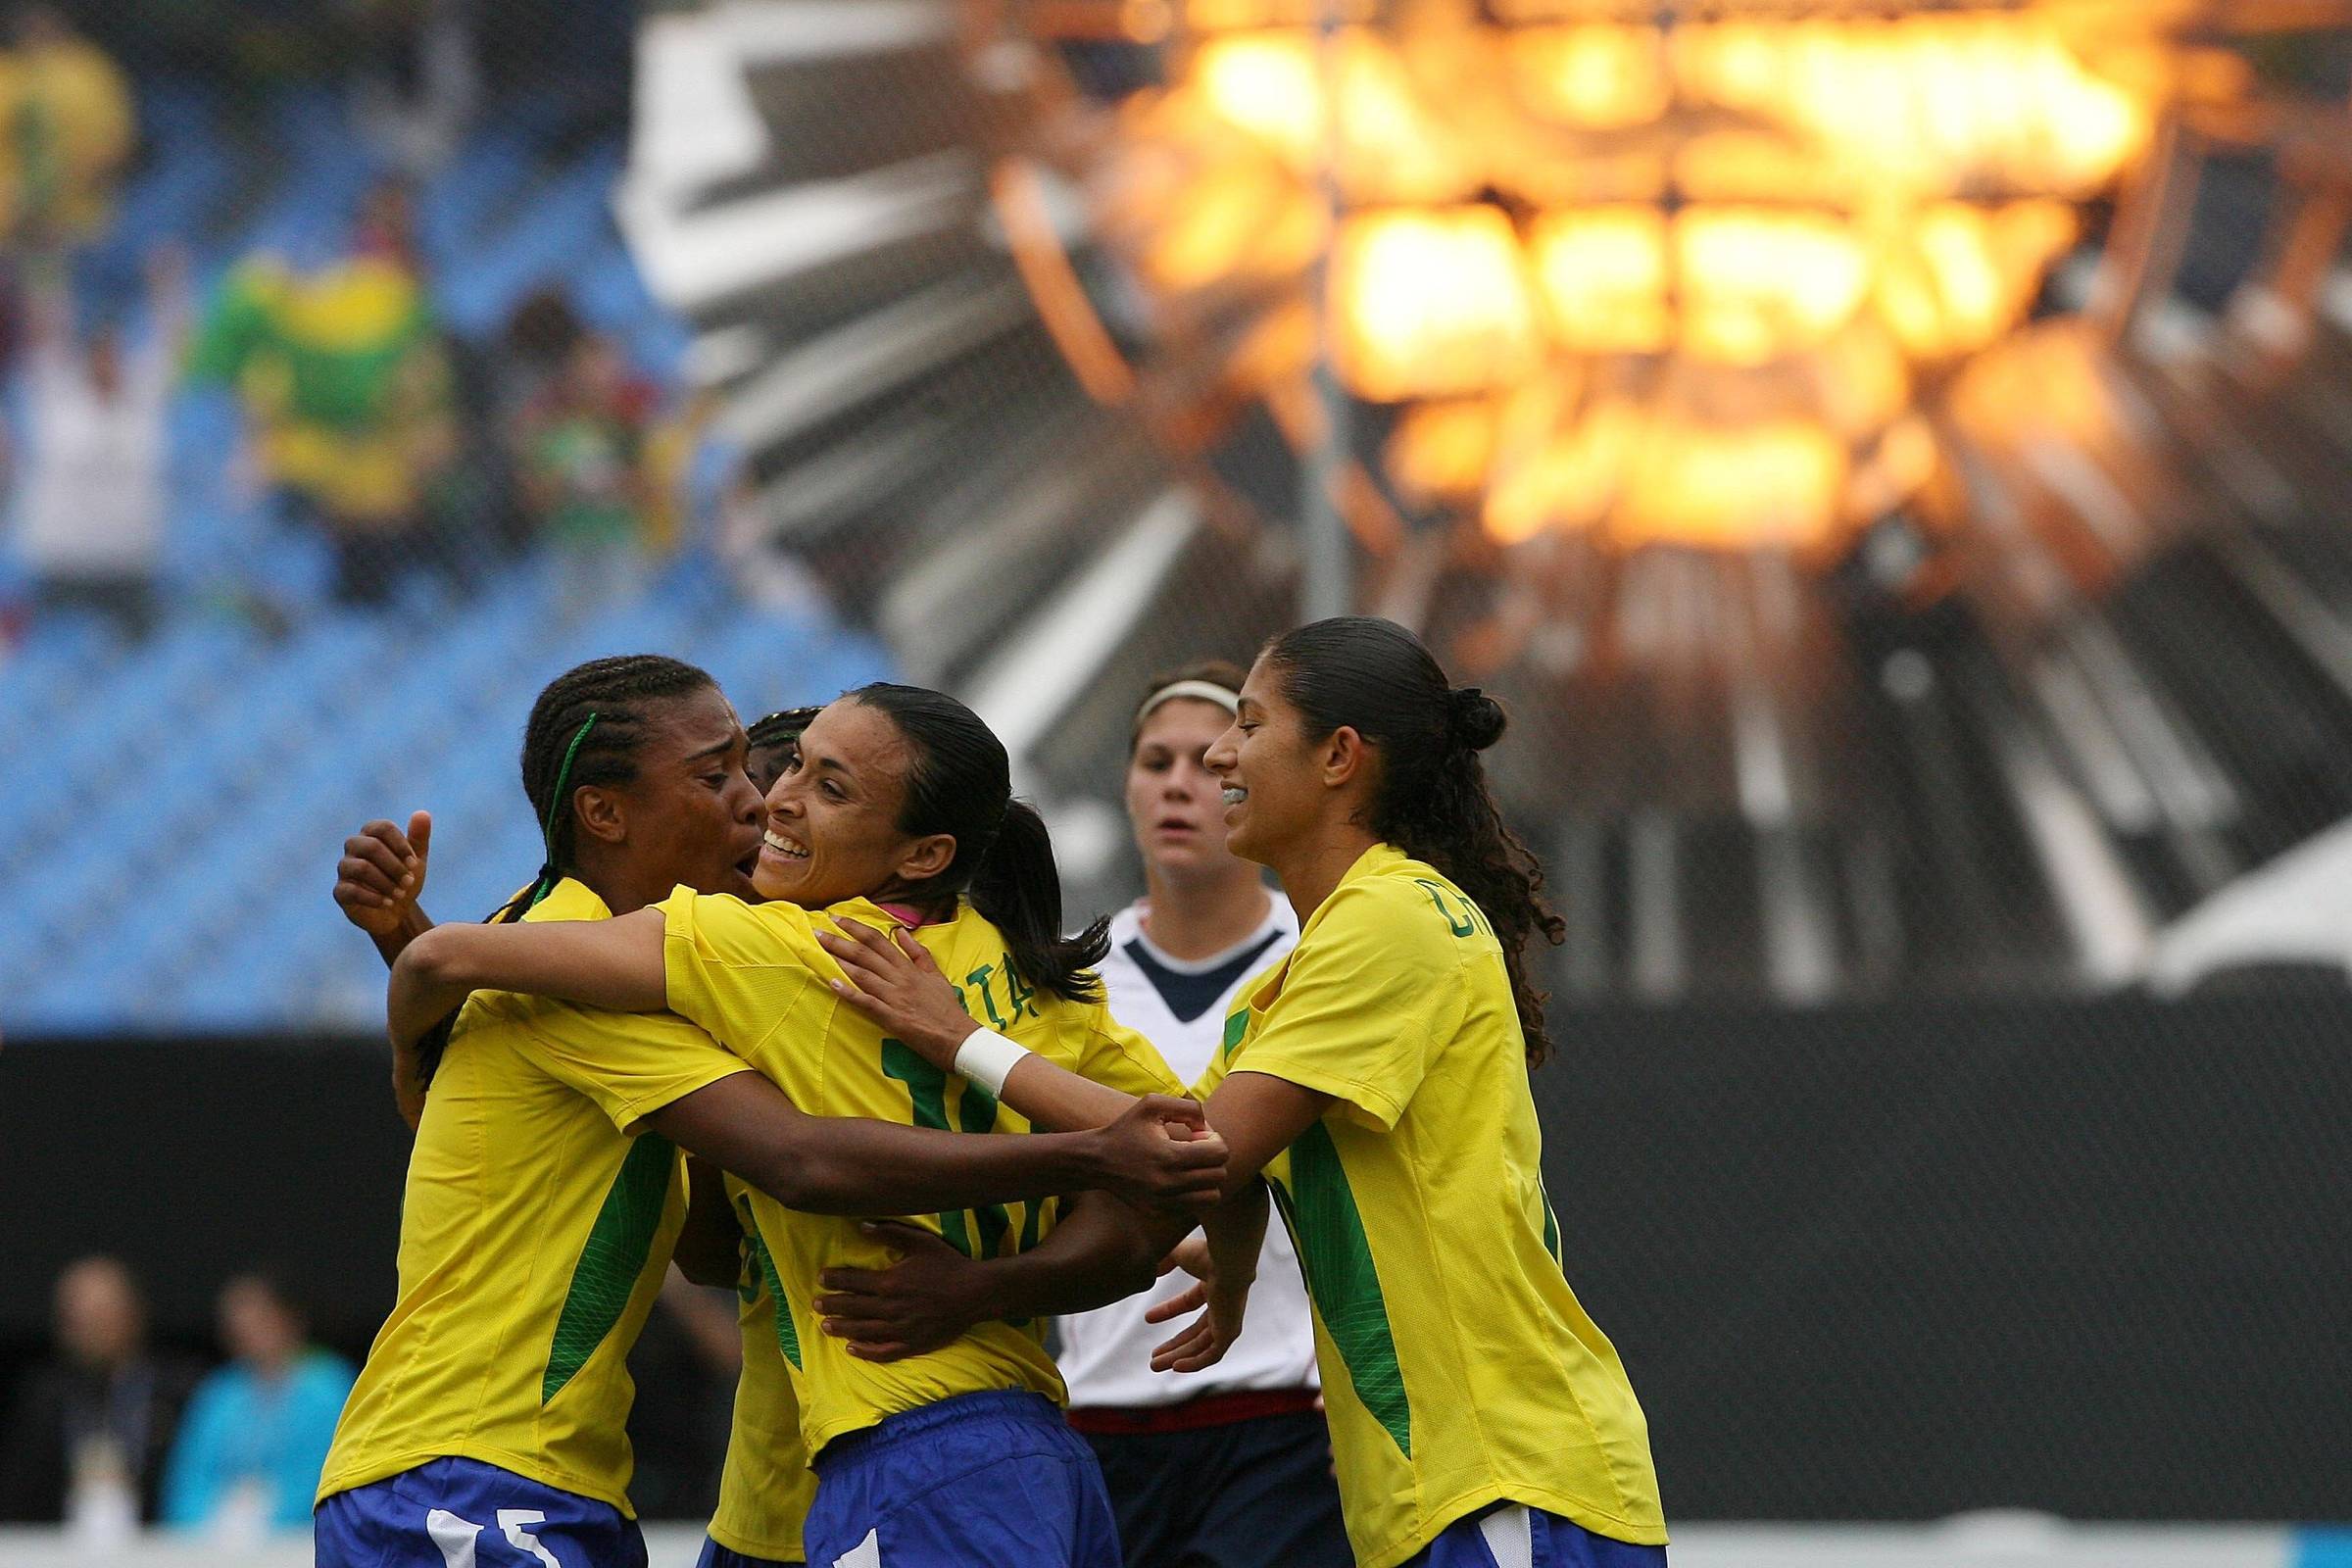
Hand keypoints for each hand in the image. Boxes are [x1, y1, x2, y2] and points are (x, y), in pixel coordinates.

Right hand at [335, 812, 431, 939]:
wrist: (396, 911)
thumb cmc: (404, 878)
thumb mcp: (416, 859)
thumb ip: (419, 837)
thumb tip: (422, 813)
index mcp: (371, 834)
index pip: (382, 827)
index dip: (401, 844)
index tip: (414, 863)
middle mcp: (354, 847)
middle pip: (371, 846)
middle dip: (394, 866)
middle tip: (409, 881)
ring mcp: (344, 869)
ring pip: (361, 868)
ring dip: (386, 882)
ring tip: (400, 894)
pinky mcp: (340, 891)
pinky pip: (351, 890)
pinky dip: (373, 897)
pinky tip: (388, 902)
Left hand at [815, 1221, 990, 1361]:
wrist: (976, 1293)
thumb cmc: (948, 1265)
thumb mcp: (921, 1242)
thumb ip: (890, 1233)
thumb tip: (862, 1226)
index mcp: (890, 1282)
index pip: (853, 1282)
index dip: (835, 1280)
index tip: (821, 1278)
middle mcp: (891, 1308)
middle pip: (853, 1308)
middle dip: (832, 1305)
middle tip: (816, 1304)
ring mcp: (901, 1329)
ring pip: (863, 1331)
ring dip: (841, 1329)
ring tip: (825, 1327)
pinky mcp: (912, 1344)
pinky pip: (883, 1352)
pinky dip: (865, 1352)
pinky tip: (852, 1350)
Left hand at [816, 919, 977, 1067]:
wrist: (956, 1036)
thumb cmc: (946, 1007)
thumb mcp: (936, 974)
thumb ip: (918, 952)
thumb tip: (901, 932)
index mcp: (909, 967)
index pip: (879, 941)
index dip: (857, 928)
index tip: (837, 919)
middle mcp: (899, 978)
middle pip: (865, 954)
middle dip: (840, 942)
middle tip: (818, 933)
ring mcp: (894, 997)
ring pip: (863, 974)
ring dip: (839, 962)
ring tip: (820, 951)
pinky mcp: (891, 1017)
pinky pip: (866, 1002)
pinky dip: (849, 993)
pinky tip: (832, 984)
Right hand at [1087, 1096, 1227, 1213]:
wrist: (1096, 1161)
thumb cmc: (1126, 1129)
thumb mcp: (1152, 1104)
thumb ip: (1187, 1107)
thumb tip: (1206, 1126)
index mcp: (1170, 1156)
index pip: (1220, 1153)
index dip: (1215, 1139)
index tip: (1197, 1135)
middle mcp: (1169, 1184)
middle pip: (1219, 1175)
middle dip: (1213, 1158)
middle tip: (1195, 1149)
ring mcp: (1164, 1203)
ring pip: (1212, 1197)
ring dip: (1208, 1179)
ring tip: (1191, 1166)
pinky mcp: (1159, 1213)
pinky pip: (1194, 1207)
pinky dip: (1193, 1193)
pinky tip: (1178, 1179)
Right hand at [1145, 1233, 1253, 1373]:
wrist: (1227, 1260)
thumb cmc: (1205, 1253)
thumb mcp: (1176, 1253)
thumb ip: (1163, 1260)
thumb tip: (1151, 1269)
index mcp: (1213, 1283)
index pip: (1189, 1302)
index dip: (1168, 1311)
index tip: (1147, 1318)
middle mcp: (1223, 1304)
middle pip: (1196, 1332)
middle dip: (1173, 1345)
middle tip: (1153, 1356)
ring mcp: (1228, 1320)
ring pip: (1201, 1347)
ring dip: (1178, 1357)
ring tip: (1155, 1366)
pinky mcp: (1230, 1332)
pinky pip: (1212, 1354)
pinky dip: (1195, 1363)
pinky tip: (1176, 1368)